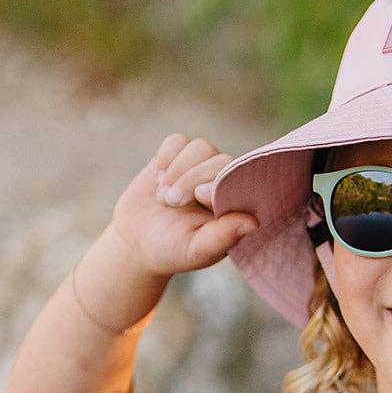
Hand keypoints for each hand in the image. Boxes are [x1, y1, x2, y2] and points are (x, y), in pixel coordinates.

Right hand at [108, 134, 259, 278]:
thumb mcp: (197, 251)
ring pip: (200, 148)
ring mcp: (201, 167)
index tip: (199, 196)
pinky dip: (166, 157)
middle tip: (172, 203)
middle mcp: (223, 183)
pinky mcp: (177, 156)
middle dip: (191, 178)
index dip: (219, 182)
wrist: (137, 242)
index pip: (240, 180)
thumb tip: (254, 222)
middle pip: (219, 160)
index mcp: (236, 207)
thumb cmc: (173, 251)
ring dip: (177, 170)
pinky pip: (177, 141)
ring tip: (163, 198)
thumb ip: (224, 237)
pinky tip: (158, 179)